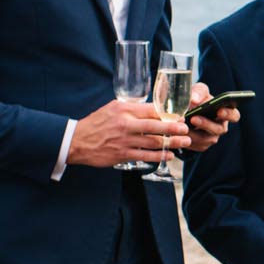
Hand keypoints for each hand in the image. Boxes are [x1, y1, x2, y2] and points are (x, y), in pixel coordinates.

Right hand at [68, 98, 188, 167]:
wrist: (77, 141)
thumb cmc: (96, 123)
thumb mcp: (112, 108)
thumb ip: (131, 108)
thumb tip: (152, 108)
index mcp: (124, 110)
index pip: (151, 109)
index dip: (168, 113)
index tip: (179, 116)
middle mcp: (126, 124)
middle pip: (156, 126)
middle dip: (174, 128)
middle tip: (186, 129)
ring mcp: (125, 141)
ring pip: (154, 142)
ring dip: (172, 143)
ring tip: (184, 142)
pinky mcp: (122, 154)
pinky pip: (145, 156)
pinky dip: (159, 156)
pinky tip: (169, 155)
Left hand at [183, 81, 236, 152]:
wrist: (184, 111)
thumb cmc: (197, 99)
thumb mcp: (199, 91)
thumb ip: (199, 92)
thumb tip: (194, 99)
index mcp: (225, 112)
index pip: (234, 115)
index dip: (228, 114)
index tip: (219, 111)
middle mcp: (220, 127)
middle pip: (218, 129)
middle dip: (206, 124)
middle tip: (194, 118)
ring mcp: (211, 138)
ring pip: (205, 139)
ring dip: (193, 132)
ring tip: (181, 125)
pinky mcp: (201, 146)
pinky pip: (195, 145)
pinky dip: (186, 138)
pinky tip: (178, 132)